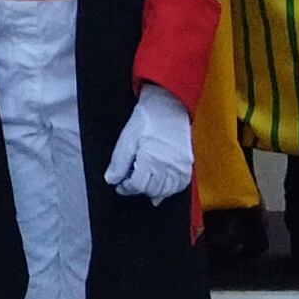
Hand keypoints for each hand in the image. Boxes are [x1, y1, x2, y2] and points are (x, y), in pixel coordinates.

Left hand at [101, 82, 195, 202]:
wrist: (168, 107)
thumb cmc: (147, 120)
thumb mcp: (127, 138)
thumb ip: (118, 162)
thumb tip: (111, 180)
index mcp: (151, 158)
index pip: (137, 185)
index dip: (126, 188)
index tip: (120, 185)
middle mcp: (168, 165)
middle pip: (151, 190)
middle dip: (138, 189)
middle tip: (130, 181)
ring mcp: (180, 166)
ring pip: (166, 191)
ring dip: (153, 191)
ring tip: (144, 183)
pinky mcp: (187, 165)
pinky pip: (179, 186)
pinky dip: (169, 190)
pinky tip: (160, 186)